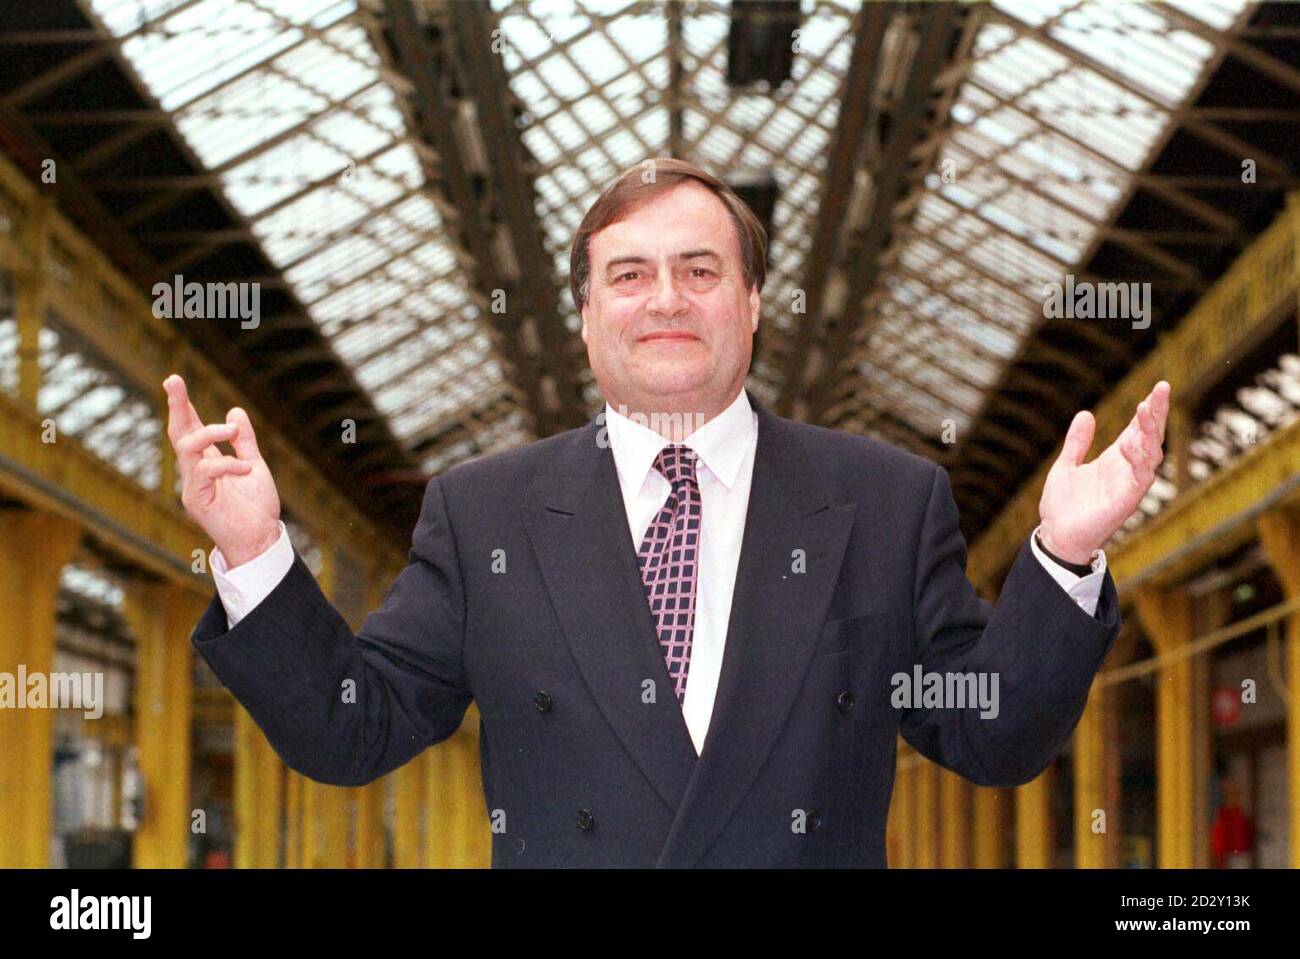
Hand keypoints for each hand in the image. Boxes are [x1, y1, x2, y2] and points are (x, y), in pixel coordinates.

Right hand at [164, 374, 281, 567]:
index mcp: (207, 462)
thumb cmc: (256, 508)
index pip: (190, 429)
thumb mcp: (254, 466)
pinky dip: (226, 464)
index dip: (182, 406)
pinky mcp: (197, 500)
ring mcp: (193, 486)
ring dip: (209, 433)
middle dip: (176, 406)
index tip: (175, 381)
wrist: (261, 539)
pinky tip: (245, 469)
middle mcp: (195, 472)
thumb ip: (244, 442)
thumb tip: (234, 411)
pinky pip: (204, 471)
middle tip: (173, 380)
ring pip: (186, 447)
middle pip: (179, 433)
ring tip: (231, 430)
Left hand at [1038, 381, 1170, 563]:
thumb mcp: (1066, 466)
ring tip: (1148, 407)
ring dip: (1151, 431)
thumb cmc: (1063, 506)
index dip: (1147, 410)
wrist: (1056, 536)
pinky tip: (1133, 443)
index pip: (1137, 430)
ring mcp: (1129, 485)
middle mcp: (1127, 470)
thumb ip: (1077, 443)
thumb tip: (1086, 414)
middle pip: (1149, 437)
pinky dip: (1140, 460)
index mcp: (1114, 460)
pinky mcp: (1126, 501)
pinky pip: (1141, 478)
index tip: (1157, 388)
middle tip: (1163, 388)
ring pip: (1151, 454)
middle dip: (1157, 413)